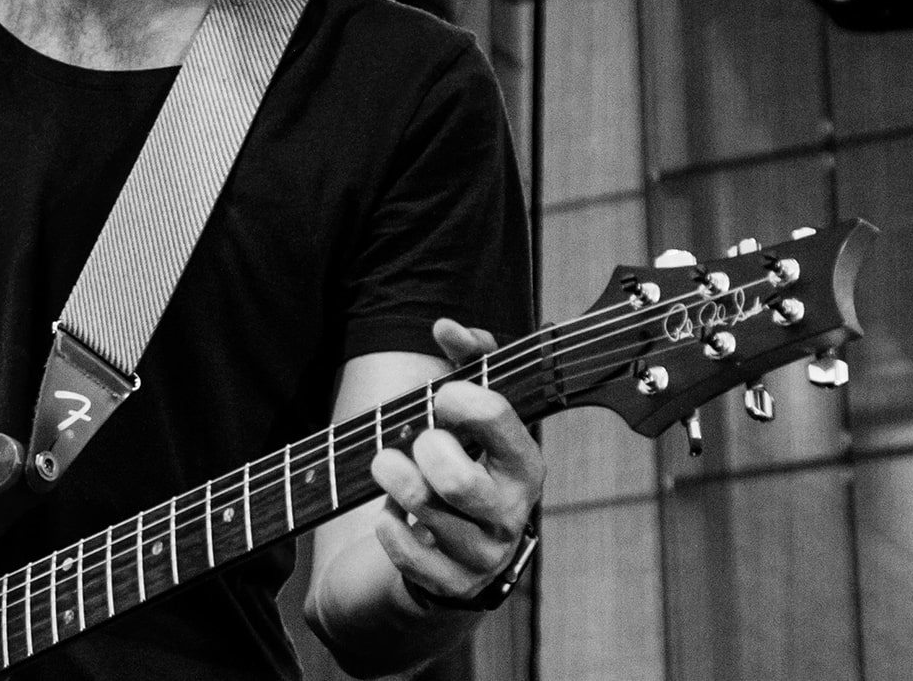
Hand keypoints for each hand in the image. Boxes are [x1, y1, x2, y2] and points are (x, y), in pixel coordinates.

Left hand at [368, 319, 543, 607]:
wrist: (458, 547)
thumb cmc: (467, 462)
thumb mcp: (473, 412)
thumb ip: (469, 360)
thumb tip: (447, 327)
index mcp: (524, 464)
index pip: (494, 415)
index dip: (456, 396)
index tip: (441, 398)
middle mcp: (511, 513)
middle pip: (457, 477)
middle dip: (423, 448)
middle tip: (417, 440)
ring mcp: (484, 555)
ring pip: (426, 512)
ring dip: (394, 479)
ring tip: (388, 464)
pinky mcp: (452, 585)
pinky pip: (405, 551)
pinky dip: (388, 525)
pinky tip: (392, 513)